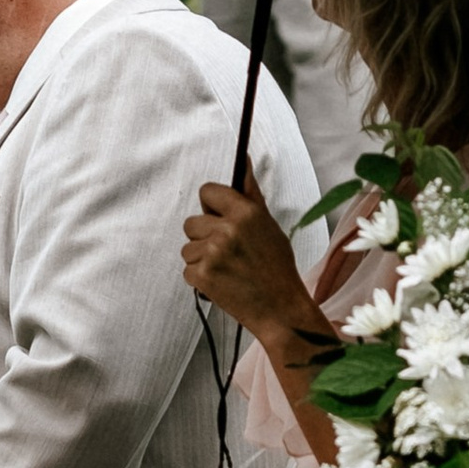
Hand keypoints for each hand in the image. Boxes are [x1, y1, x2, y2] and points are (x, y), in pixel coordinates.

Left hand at [182, 183, 315, 341]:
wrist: (281, 309)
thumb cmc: (276, 266)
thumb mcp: (268, 224)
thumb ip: (250, 192)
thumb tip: (243, 159)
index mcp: (245, 212)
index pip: (207, 191)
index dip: (212, 207)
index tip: (221, 220)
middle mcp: (227, 229)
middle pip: (191, 222)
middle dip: (205, 236)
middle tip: (229, 252)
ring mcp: (213, 253)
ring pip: (188, 247)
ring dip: (202, 259)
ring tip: (228, 269)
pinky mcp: (202, 276)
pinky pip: (187, 270)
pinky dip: (200, 279)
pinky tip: (222, 283)